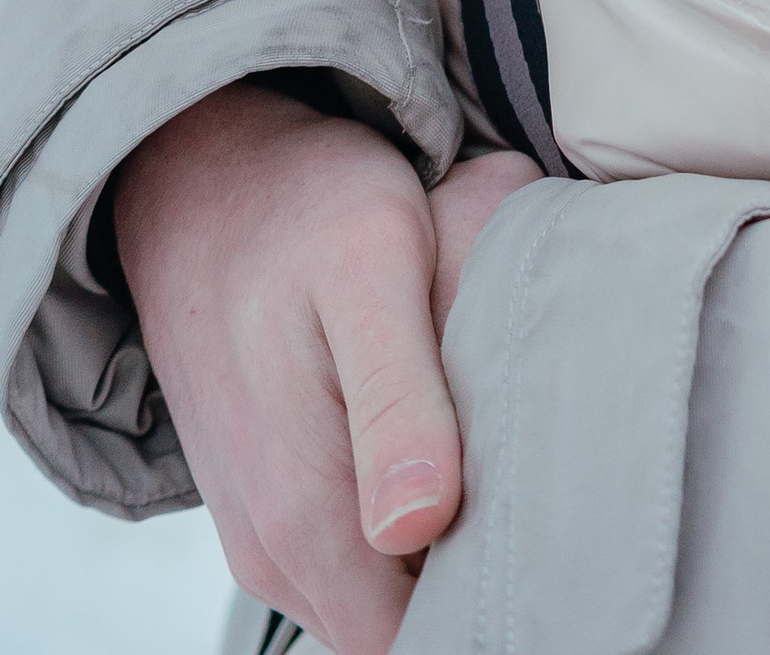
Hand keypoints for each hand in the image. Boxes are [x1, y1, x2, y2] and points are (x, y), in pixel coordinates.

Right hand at [115, 82, 539, 654]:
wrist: (200, 175)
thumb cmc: (300, 205)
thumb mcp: (370, 265)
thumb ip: (397, 399)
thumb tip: (420, 522)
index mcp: (303, 514)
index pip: (418, 635)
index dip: (497, 588)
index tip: (554, 513)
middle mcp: (276, 551)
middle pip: (409, 618)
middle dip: (483, 560)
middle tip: (545, 461)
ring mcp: (270, 533)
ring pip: (388, 586)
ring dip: (451, 533)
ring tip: (504, 435)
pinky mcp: (277, 501)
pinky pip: (361, 546)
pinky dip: (417, 505)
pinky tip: (455, 428)